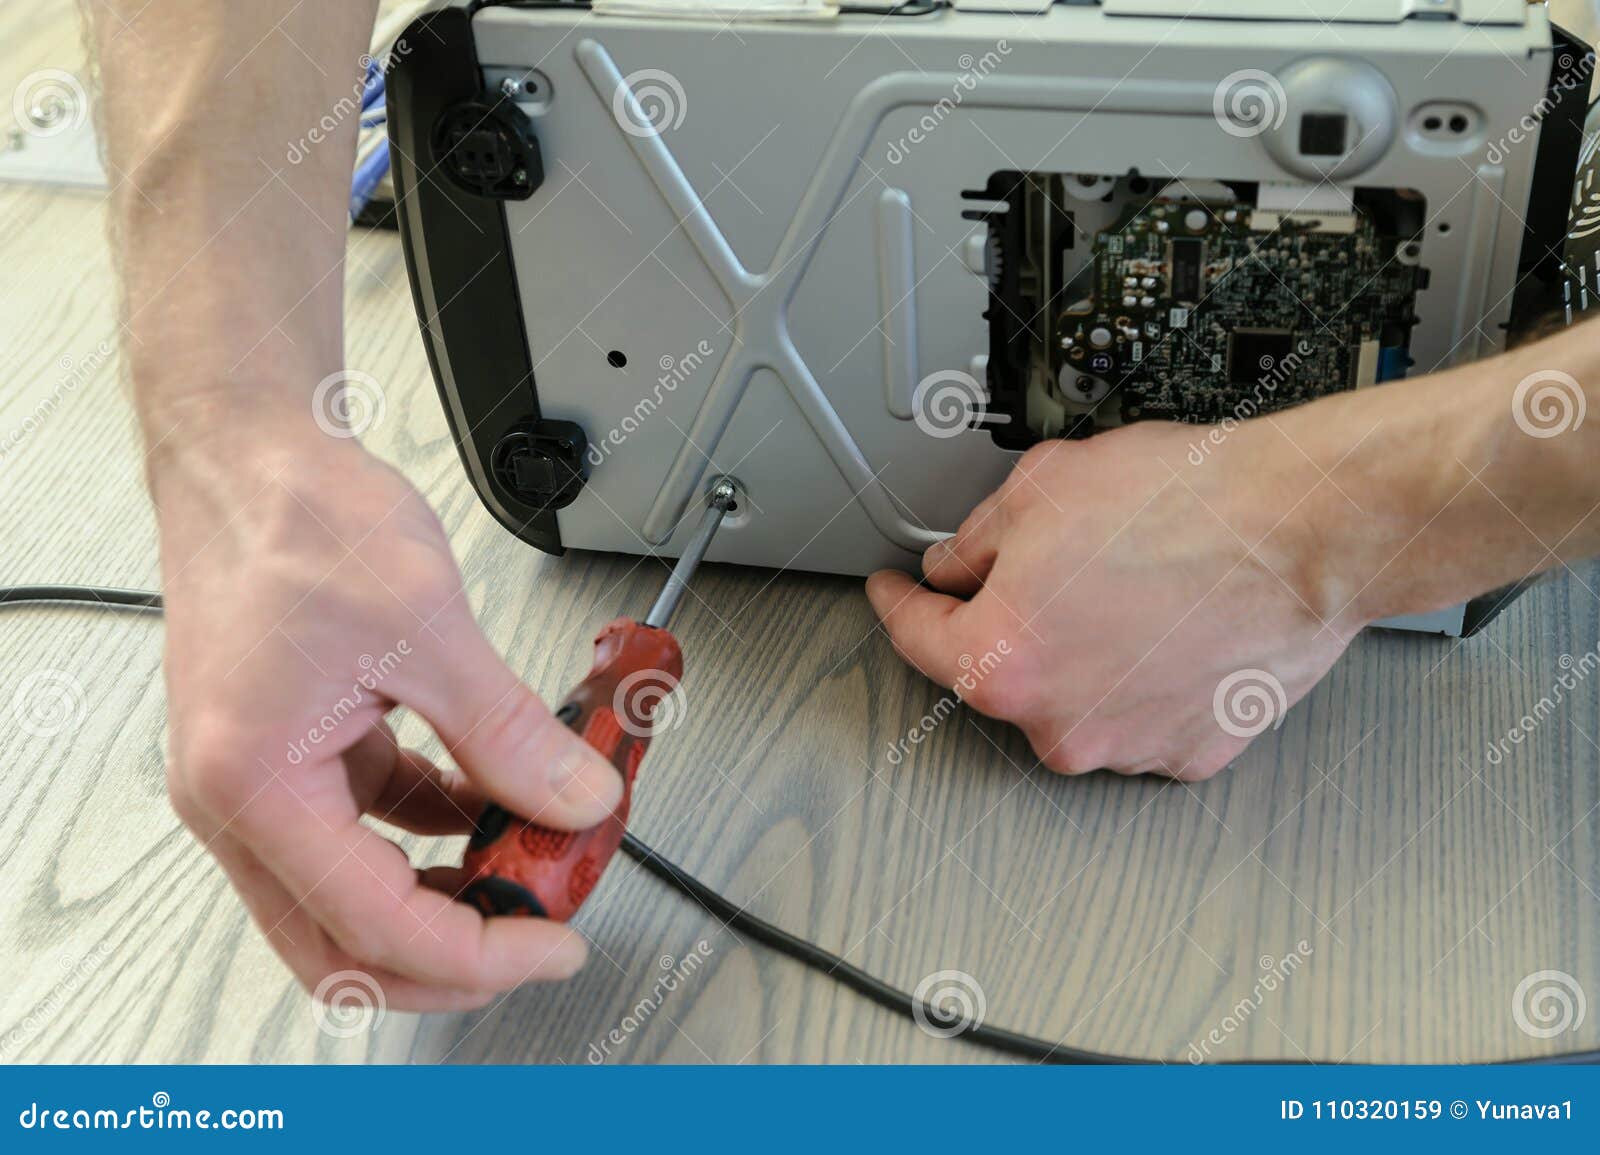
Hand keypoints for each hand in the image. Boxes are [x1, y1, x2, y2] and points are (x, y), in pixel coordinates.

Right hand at [151, 415, 622, 1009]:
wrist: (247, 457)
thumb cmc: (294, 519)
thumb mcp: (428, 629)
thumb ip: (510, 733)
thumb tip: (575, 798)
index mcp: (255, 785)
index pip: (372, 925)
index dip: (477, 951)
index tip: (552, 941)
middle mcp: (240, 801)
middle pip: (344, 944)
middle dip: (449, 956)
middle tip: (538, 934)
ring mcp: (262, 780)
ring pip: (352, 894)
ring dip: (442, 895)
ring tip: (526, 864)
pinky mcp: (292, 751)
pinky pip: (365, 826)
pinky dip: (429, 832)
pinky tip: (489, 804)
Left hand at [867, 418, 1359, 780]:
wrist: (1306, 530)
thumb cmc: (1191, 505)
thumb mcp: (1040, 486)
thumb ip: (973, 539)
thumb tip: (957, 564)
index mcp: (1000, 661)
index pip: (916, 637)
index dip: (897, 604)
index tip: (894, 594)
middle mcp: (1058, 722)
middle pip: (1001, 671)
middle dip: (1014, 618)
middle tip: (1059, 560)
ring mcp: (1128, 746)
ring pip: (1075, 696)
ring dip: (1085, 651)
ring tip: (1137, 583)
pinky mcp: (1191, 752)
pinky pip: (1142, 714)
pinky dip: (1144, 678)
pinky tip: (1171, 624)